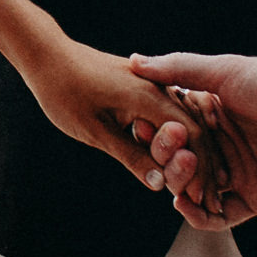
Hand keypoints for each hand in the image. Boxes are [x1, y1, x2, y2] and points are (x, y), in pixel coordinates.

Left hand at [20, 39, 220, 200]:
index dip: (201, 170)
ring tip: (198, 186)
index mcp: (149, 95)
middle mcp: (158, 86)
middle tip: (209, 201)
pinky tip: (176, 159)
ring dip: (192, 153)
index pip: (192, 136)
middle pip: (194, 129)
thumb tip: (161, 184)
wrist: (47, 55)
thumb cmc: (65, 92)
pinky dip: (177, 139)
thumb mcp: (95, 131)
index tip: (203, 200)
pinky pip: (169, 114)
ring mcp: (152, 84)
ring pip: (184, 121)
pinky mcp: (143, 86)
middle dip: (204, 166)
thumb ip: (131, 156)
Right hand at [129, 52, 256, 229]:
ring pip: (194, 189)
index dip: (154, 131)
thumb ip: (179, 68)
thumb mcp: (225, 70)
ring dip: (181, 185)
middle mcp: (219, 144)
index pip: (169, 129)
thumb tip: (134, 62)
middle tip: (175, 148)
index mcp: (209, 114)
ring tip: (184, 172)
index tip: (142, 126)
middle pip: (178, 162)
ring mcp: (236, 173)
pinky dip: (200, 216)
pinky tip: (187, 204)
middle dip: (167, 159)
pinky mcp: (255, 198)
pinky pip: (220, 217)